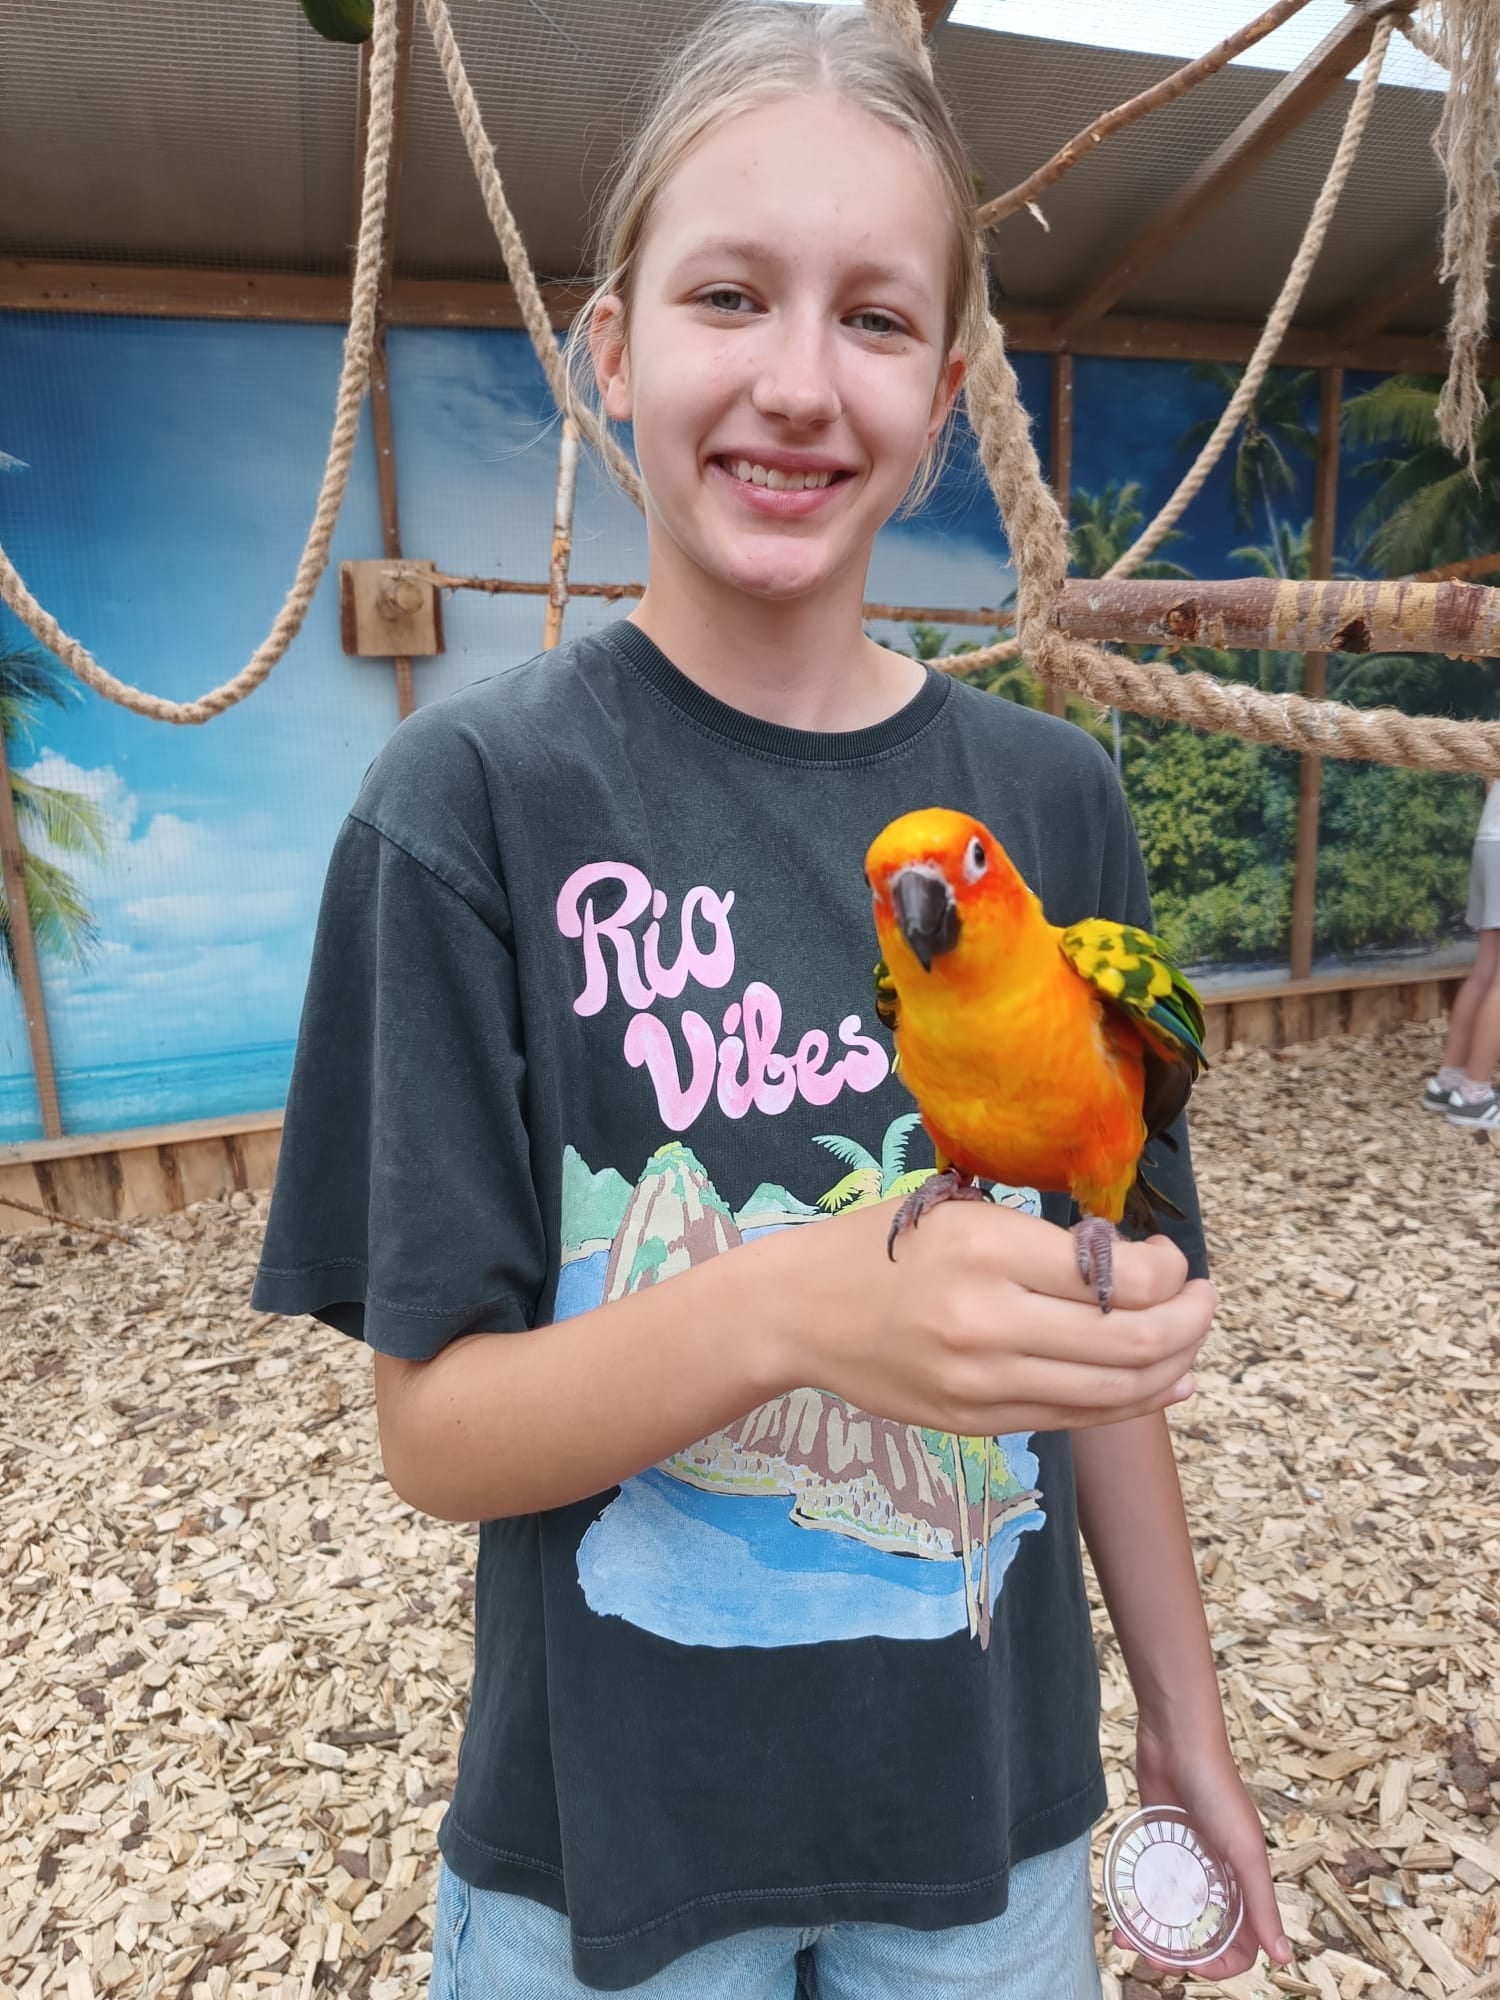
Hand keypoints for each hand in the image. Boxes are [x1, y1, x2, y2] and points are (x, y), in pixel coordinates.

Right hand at [788, 1200, 1214, 1436]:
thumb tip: (1149, 1274)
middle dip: (1191, 1320)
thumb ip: (1048, 1246)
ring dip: (1172, 1366)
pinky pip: (1075, 1418)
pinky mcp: (976, 1423)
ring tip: (1187, 1340)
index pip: (1119, 1275)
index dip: (1170, 1270)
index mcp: (987, 1249)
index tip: (1171, 1257)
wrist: (801, 1311)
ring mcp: (981, 1383)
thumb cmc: (886, 1246)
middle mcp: (987, 1322)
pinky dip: (1132, 1403)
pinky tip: (1160, 1383)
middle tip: (1203, 1299)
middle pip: (1133, 1340)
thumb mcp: (963, 1211)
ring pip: (1115, 1390)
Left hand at [1122, 1719, 1293, 1980]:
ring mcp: (1185, 1861)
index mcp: (1243, 1883)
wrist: (1176, 1738)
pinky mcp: (1158, 1844)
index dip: (1221, 1965)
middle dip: (1177, 1954)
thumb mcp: (1243, 1849)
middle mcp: (1215, 1877)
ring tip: (1125, 1939)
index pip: (1240, 1944)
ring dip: (1151, 1934)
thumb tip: (1283, 1958)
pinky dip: (1136, 1903)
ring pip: (1171, 1914)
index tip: (1194, 1967)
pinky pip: (1149, 1885)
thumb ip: (1260, 1902)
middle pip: (1201, 1934)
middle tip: (1149, 1958)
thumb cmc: (1217, 1788)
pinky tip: (1118, 1912)